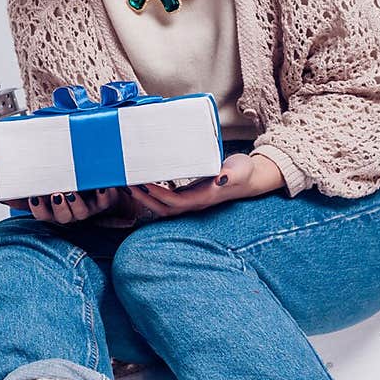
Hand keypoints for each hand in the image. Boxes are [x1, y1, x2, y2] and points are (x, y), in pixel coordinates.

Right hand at [3, 187, 135, 224]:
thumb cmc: (69, 186)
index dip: (38, 209)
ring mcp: (88, 208)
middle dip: (58, 207)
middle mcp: (70, 212)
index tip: (35, 198)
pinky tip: (101, 186)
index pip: (43, 215)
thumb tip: (4, 195)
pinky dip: (103, 194)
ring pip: (81, 212)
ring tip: (73, 190)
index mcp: (55, 210)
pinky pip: (104, 201)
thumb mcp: (46, 188)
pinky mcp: (104, 201)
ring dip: (76, 203)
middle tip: (56, 194)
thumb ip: (25, 191)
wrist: (99, 187)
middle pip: (63, 216)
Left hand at [127, 152, 284, 221]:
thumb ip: (230, 174)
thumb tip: (220, 179)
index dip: (158, 195)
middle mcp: (196, 202)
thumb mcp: (240, 170)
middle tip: (128, 186)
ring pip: (164, 206)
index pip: (175, 202)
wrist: (251, 179)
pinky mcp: (190, 194)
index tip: (143, 184)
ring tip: (130, 185)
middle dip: (145, 200)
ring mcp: (192, 200)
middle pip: (164, 209)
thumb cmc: (245, 173)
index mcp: (204, 197)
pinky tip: (145, 182)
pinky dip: (154, 194)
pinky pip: (168, 198)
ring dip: (146, 198)